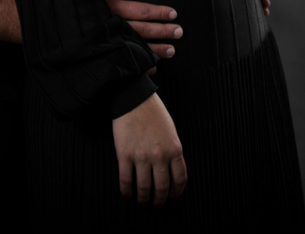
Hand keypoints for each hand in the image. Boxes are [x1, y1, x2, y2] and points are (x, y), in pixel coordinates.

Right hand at [97, 0, 181, 69]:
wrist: (41, 20)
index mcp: (108, 8)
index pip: (140, 10)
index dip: (158, 12)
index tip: (173, 14)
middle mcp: (109, 26)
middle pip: (142, 30)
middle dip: (163, 32)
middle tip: (179, 33)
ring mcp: (105, 44)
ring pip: (135, 47)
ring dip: (155, 50)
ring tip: (171, 51)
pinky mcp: (99, 56)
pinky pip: (122, 63)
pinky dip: (138, 66)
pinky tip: (150, 67)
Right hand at [112, 93, 186, 207]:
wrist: (133, 98)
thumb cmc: (153, 112)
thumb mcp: (171, 131)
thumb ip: (174, 152)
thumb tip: (175, 171)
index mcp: (174, 149)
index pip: (179, 179)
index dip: (176, 192)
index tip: (173, 198)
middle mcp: (160, 155)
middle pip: (162, 187)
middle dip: (160, 200)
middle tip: (157, 205)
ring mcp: (142, 156)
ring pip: (144, 187)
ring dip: (144, 199)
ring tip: (143, 202)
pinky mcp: (125, 155)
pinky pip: (126, 179)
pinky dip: (126, 190)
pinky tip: (127, 195)